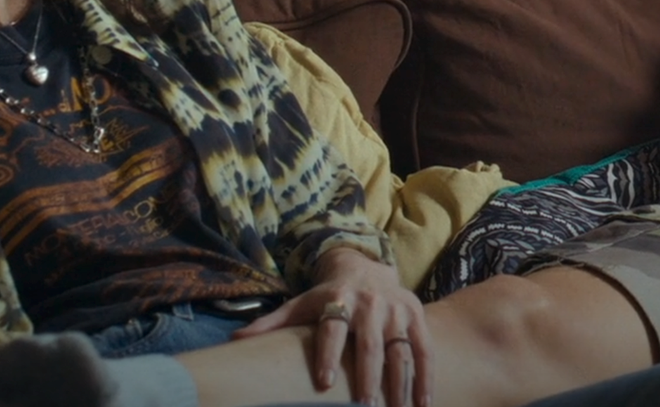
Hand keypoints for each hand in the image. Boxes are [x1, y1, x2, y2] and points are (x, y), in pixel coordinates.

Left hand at [233, 248, 430, 406]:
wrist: (368, 267)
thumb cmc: (327, 296)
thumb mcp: (300, 304)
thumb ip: (272, 323)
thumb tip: (234, 340)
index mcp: (338, 300)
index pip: (332, 328)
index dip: (328, 354)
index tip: (323, 383)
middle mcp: (370, 303)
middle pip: (370, 343)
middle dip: (368, 376)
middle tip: (364, 405)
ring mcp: (396, 310)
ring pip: (401, 349)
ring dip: (401, 382)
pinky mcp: (416, 316)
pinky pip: (424, 349)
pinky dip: (425, 377)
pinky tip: (422, 403)